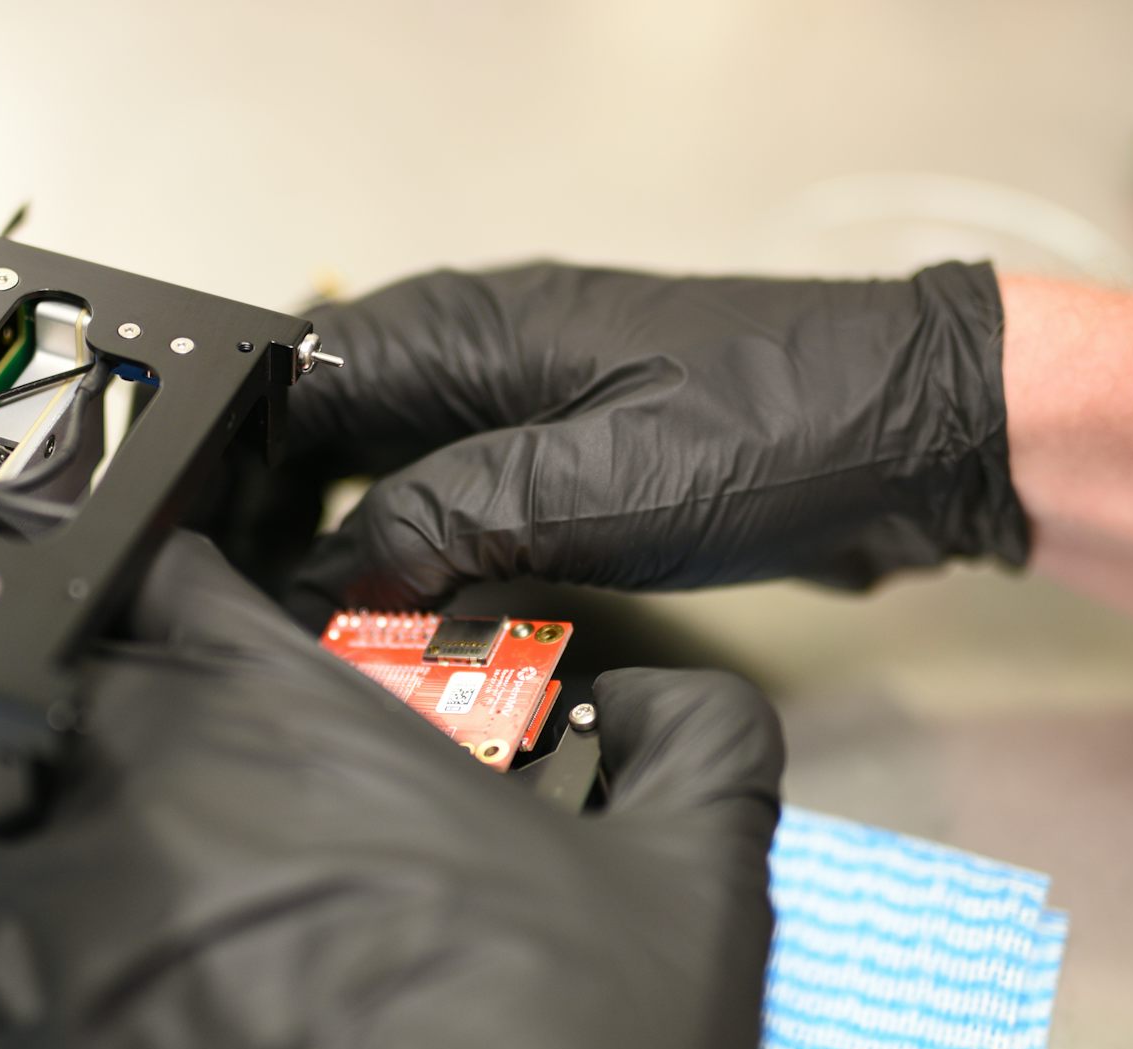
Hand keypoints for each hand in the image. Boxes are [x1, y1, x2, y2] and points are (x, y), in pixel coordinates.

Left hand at [0, 532, 783, 1048]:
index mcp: (284, 717)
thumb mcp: (697, 882)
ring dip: (42, 824)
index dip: (193, 590)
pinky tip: (56, 978)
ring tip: (122, 875)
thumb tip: (658, 687)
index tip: (212, 623)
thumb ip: (695, 732)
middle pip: (67, 688)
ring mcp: (54, 934)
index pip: (170, 576)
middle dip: (123, 709)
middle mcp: (140, 797)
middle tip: (193, 771)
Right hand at [286, 262, 1028, 615]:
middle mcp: (486, 356)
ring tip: (340, 634)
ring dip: (371, 551)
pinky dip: (442, 564)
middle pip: (339, 431)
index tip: (217, 561)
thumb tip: (334, 574)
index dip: (245, 471)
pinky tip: (434, 625)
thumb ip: (443, 520)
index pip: (298, 383)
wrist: (915, 436)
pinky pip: (474, 508)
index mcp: (468, 330)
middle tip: (271, 614)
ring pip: (404, 476)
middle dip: (296, 520)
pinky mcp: (581, 461)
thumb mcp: (584, 485)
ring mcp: (535, 407)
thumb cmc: (771, 430)